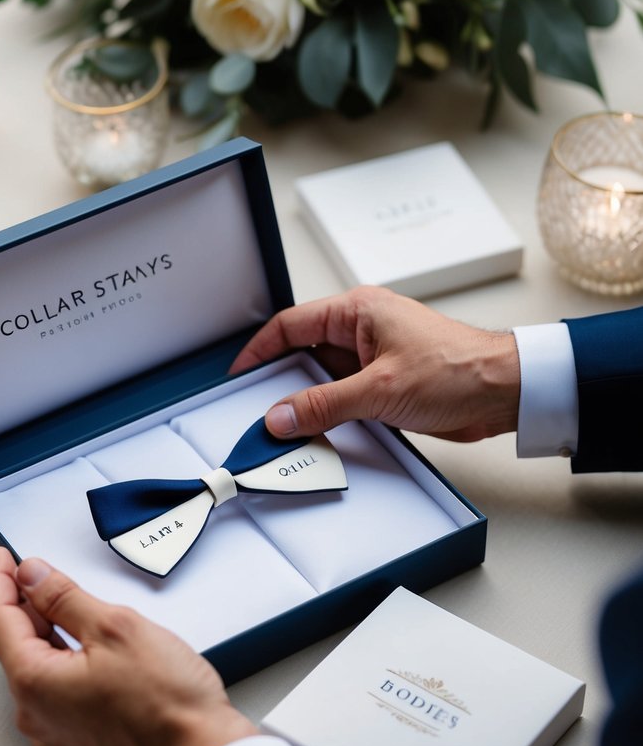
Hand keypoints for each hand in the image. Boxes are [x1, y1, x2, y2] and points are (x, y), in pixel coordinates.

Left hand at [0, 548, 257, 745]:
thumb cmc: (166, 703)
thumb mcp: (112, 627)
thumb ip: (63, 597)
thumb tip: (31, 576)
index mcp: (34, 684)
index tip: (1, 557)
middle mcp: (36, 715)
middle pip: (16, 645)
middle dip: (23, 604)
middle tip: (33, 572)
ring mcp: (57, 733)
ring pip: (39, 668)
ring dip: (46, 630)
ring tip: (62, 601)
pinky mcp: (81, 741)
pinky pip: (57, 690)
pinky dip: (63, 658)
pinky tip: (84, 642)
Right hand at [231, 285, 519, 442]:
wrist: (507, 391)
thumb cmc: (458, 370)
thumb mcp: (379, 389)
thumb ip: (324, 404)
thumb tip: (280, 416)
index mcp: (357, 311)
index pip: (290, 325)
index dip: (259, 351)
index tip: (237, 375)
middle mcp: (362, 330)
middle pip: (303, 353)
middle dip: (280, 382)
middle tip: (256, 409)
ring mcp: (374, 358)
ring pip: (323, 379)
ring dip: (306, 403)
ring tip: (283, 428)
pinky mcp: (386, 385)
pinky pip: (344, 398)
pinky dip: (329, 415)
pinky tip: (317, 434)